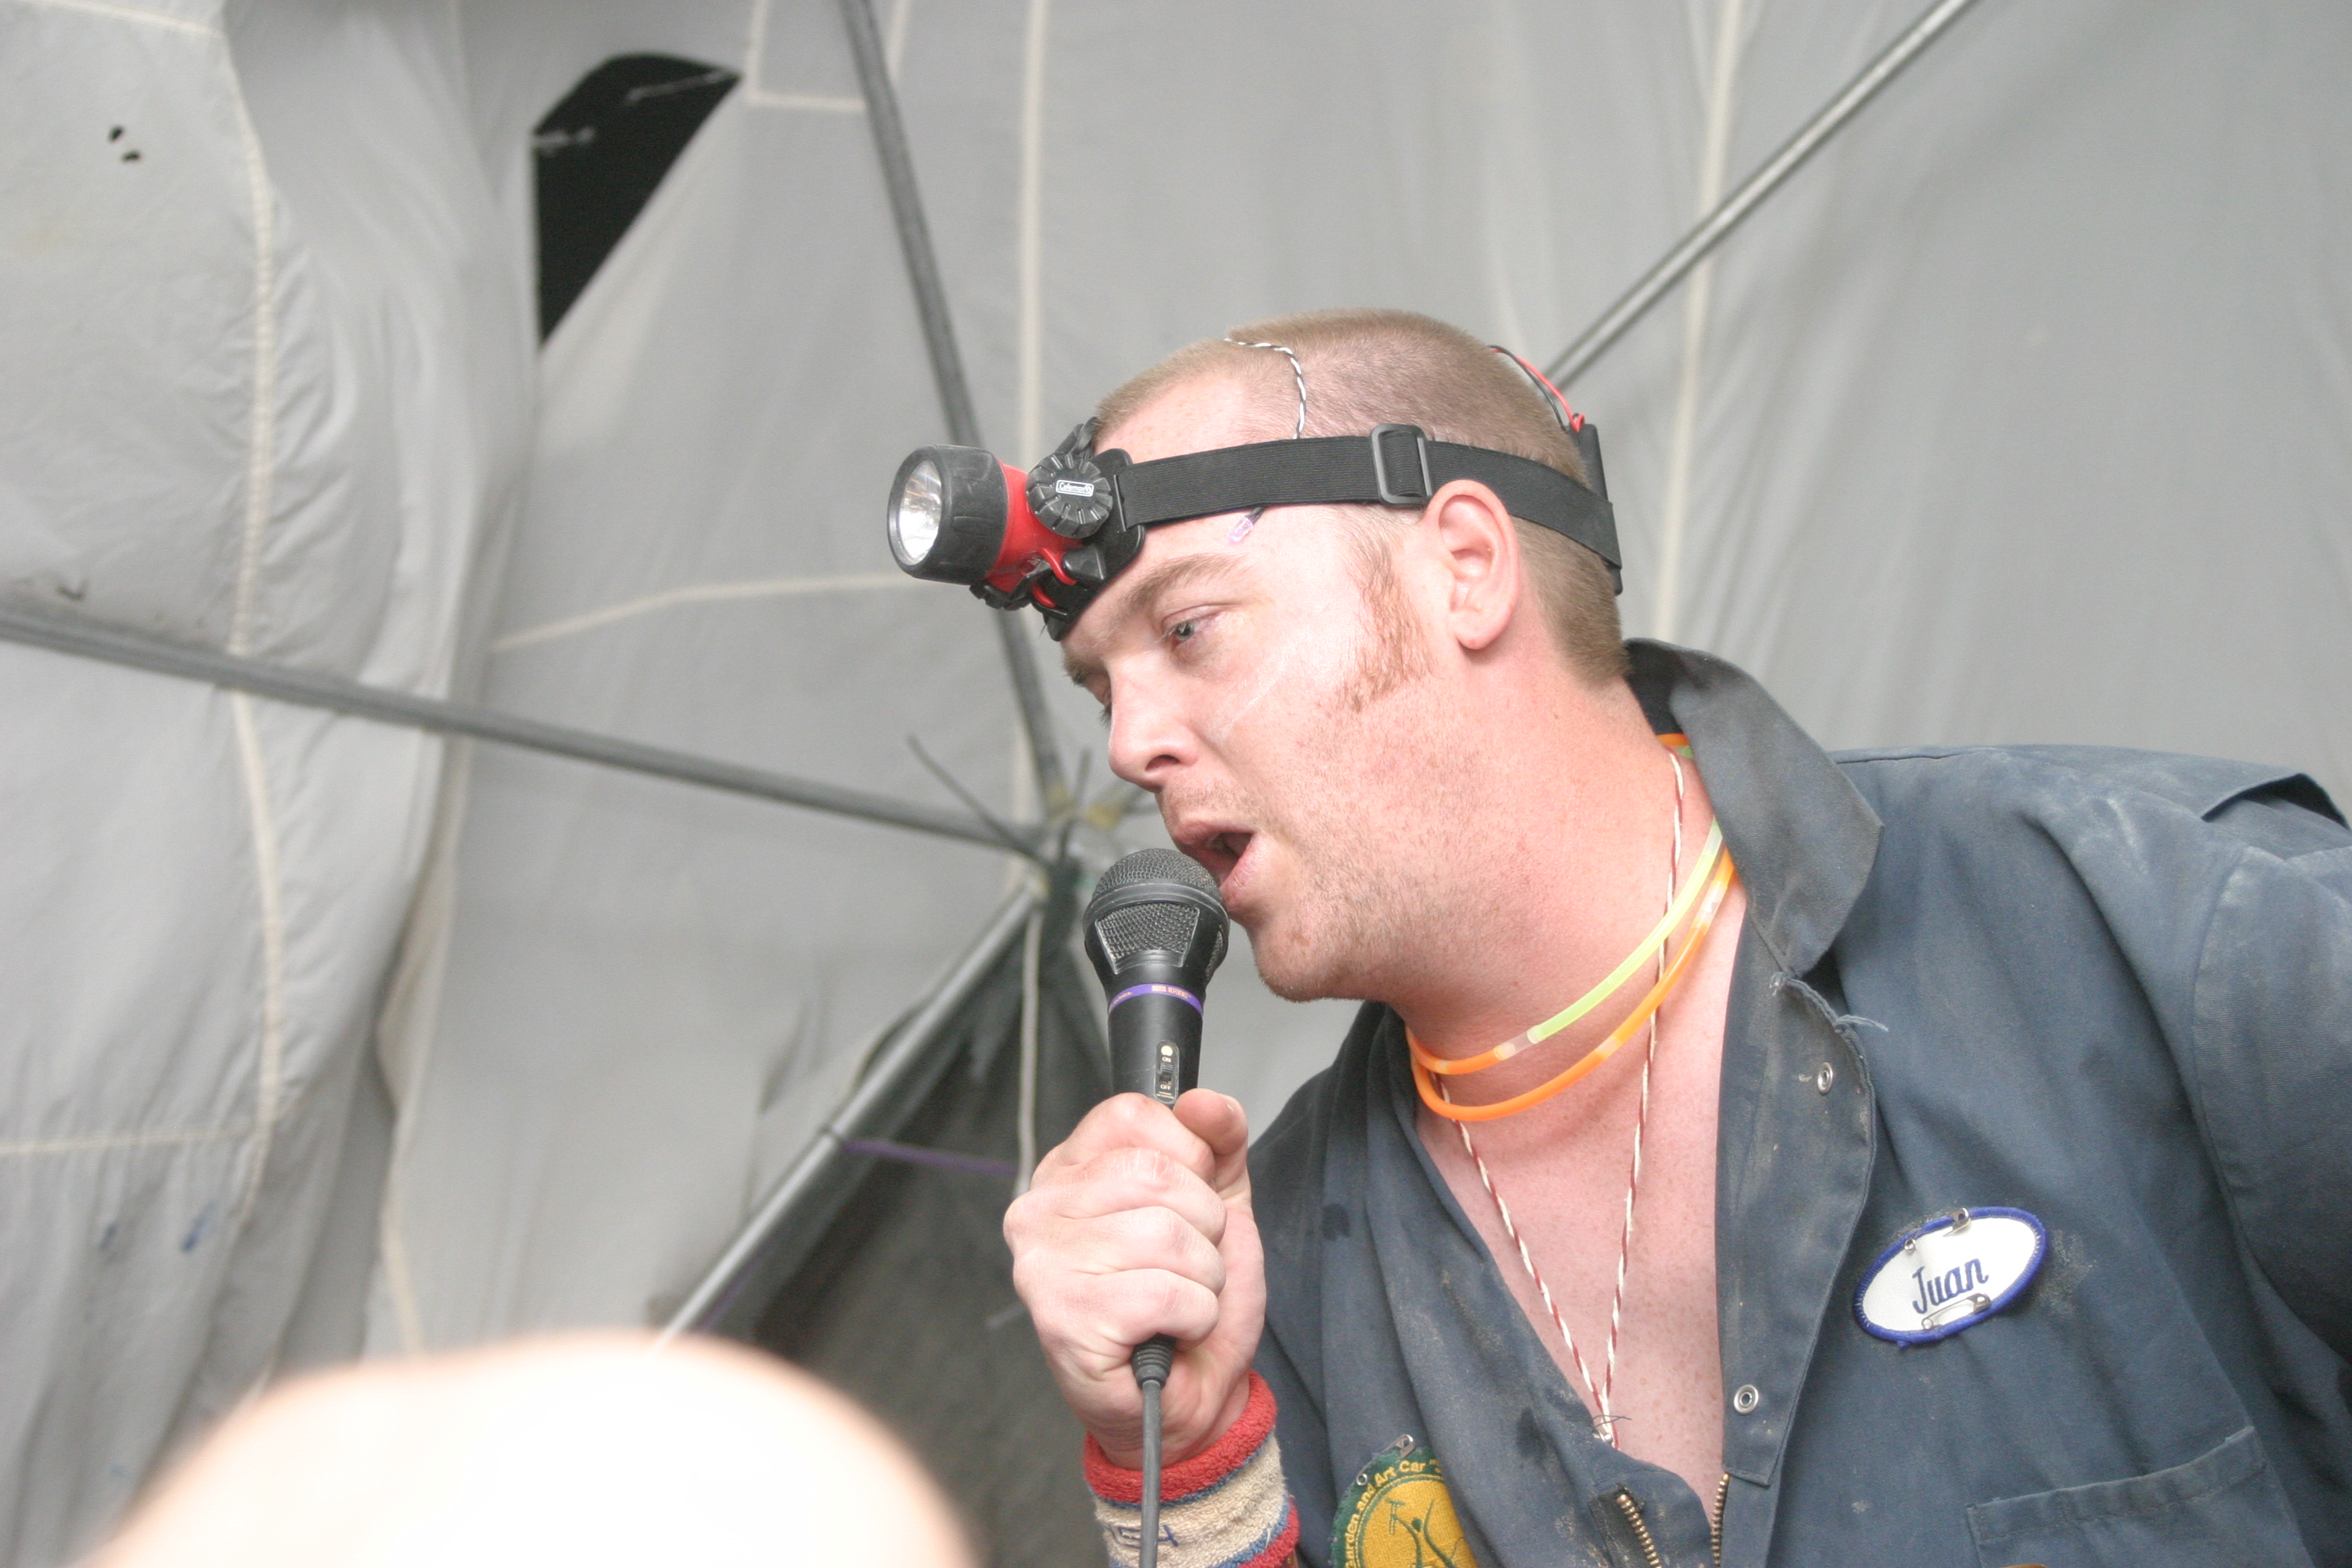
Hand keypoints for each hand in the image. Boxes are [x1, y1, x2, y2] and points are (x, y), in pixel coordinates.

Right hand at [1005, 1088, 1262, 1466]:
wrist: (1191, 1395)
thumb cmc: (1190, 1300)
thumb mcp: (1219, 1202)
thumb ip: (1218, 1140)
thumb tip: (1204, 1102)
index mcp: (1070, 1169)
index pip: (1132, 1114)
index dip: (1187, 1156)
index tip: (1189, 1199)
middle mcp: (1041, 1209)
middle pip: (1157, 1174)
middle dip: (1205, 1226)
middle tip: (1188, 1264)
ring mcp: (1043, 1264)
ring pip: (1168, 1235)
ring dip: (1204, 1277)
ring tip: (1178, 1301)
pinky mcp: (1061, 1319)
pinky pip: (1166, 1292)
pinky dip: (1193, 1315)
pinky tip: (1169, 1330)